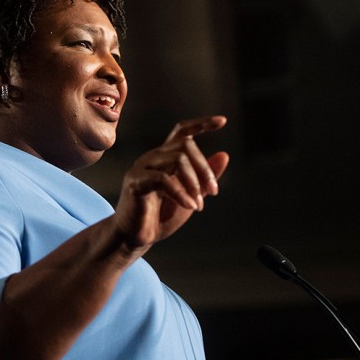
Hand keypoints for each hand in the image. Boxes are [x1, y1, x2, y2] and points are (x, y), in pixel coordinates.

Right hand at [112, 115, 229, 254]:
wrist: (134, 238)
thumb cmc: (160, 217)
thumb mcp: (191, 195)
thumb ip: (204, 177)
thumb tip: (224, 155)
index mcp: (165, 158)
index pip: (182, 131)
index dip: (201, 124)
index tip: (223, 121)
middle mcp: (153, 157)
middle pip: (185, 145)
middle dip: (204, 168)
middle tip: (213, 192)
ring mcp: (142, 168)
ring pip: (178, 159)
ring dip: (194, 183)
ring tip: (198, 205)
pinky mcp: (136, 182)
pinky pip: (164, 179)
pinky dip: (182, 193)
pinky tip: (190, 206)